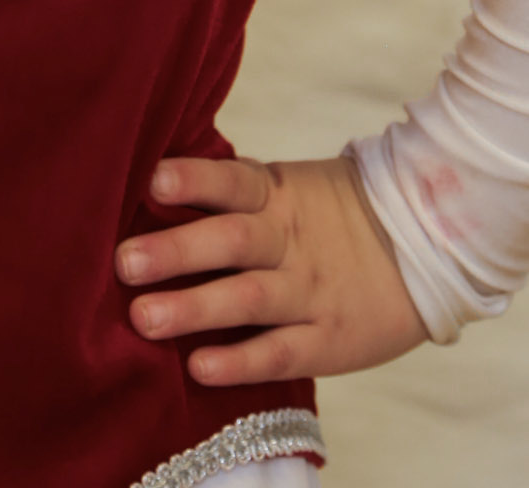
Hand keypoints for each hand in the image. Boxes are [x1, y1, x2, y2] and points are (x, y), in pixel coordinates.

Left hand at [114, 154, 428, 383]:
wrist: (423, 249)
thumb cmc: (326, 215)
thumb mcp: (285, 187)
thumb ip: (229, 191)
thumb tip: (144, 185)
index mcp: (275, 195)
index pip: (233, 180)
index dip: (194, 179)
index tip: (153, 181)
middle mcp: (288, 241)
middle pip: (232, 241)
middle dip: (176, 251)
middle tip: (124, 262)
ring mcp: (309, 292)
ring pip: (249, 299)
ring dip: (194, 308)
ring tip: (143, 318)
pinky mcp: (327, 341)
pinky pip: (280, 353)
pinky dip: (240, 361)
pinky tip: (200, 367)